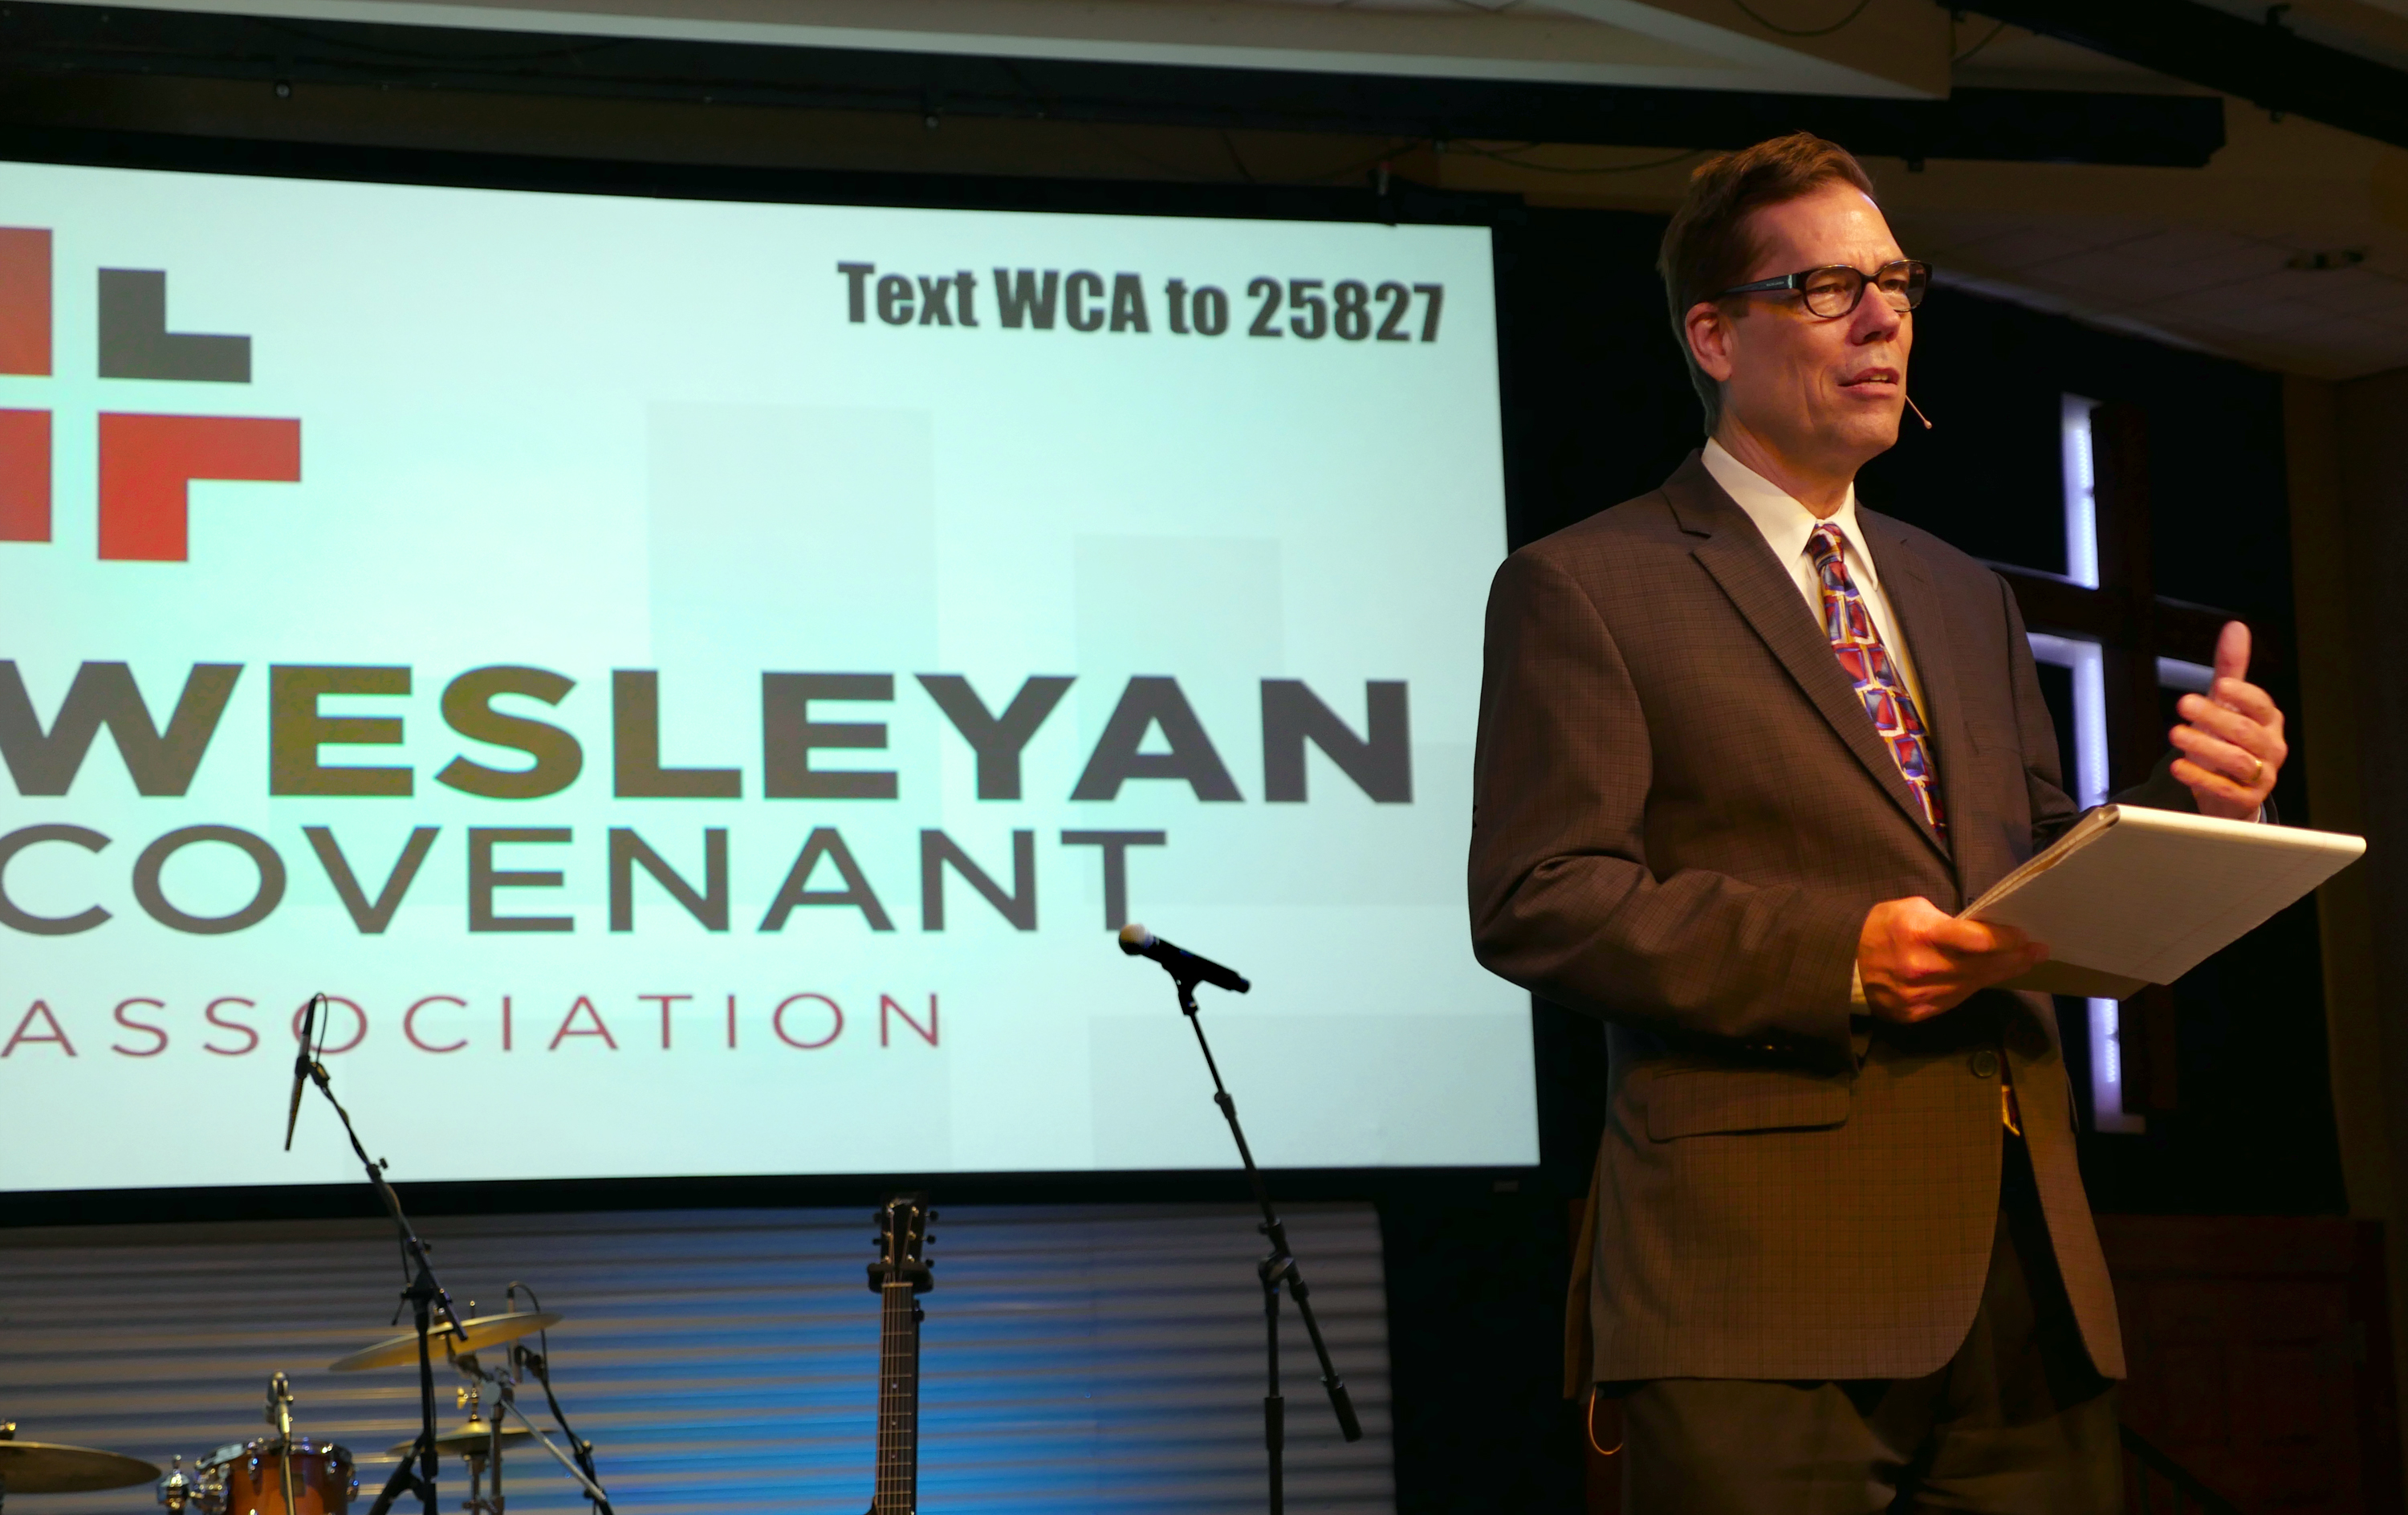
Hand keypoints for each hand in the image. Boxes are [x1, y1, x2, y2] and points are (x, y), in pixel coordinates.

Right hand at [1857, 896, 2047, 1022]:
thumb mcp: (1908, 909)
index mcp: (1920, 936)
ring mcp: (1921, 995)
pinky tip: (1988, 977)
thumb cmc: (1879, 929)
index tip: (2025, 937)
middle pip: (1981, 966)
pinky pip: (1956, 999)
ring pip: (1973, 985)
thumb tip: (1977, 930)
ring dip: (2000, 974)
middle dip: (2013, 958)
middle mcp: (1924, 969)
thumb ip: (1945, 920)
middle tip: (2038, 951)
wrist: (1845, 967)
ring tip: (2022, 962)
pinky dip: (1973, 986)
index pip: (1975, 940)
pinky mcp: (1918, 1013)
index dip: (2004, 940)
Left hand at [2171, 621, 2285, 820]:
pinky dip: (2201, 778)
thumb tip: (2236, 628)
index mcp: (2269, 721)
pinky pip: (2225, 789)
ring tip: (2175, 734)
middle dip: (2214, 717)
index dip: (2244, 695)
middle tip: (2183, 704)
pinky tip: (2178, 767)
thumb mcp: (2227, 703)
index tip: (2221, 685)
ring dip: (2204, 746)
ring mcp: (2262, 775)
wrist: (2230, 790)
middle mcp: (2270, 747)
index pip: (2262, 705)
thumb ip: (2230, 668)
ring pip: (2236, 760)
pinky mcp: (2246, 800)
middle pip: (2245, 731)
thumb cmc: (2228, 739)